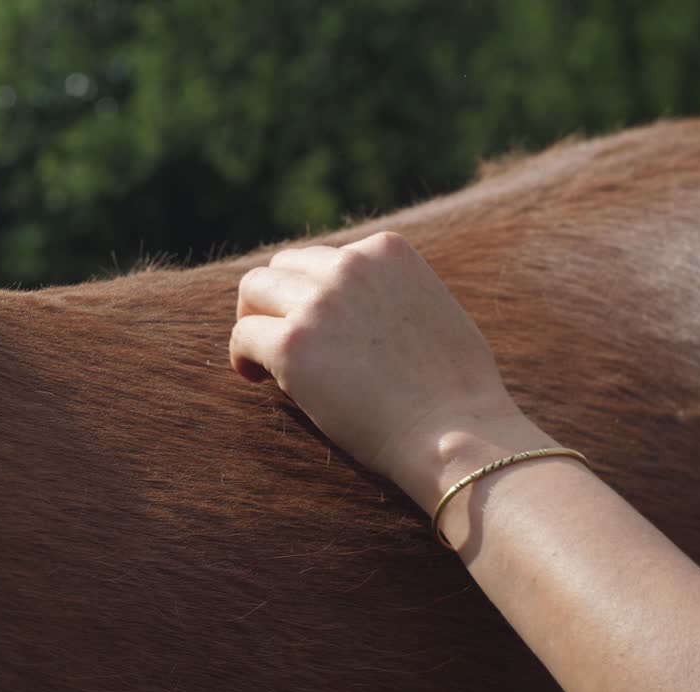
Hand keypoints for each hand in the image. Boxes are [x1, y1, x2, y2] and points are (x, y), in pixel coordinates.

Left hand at [229, 232, 535, 505]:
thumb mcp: (433, 310)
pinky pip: (244, 336)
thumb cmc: (455, 391)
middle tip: (278, 338)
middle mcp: (349, 265)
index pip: (326, 257)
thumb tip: (361, 303)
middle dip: (277, 300)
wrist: (454, 434)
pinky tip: (256, 378)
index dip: (312, 292)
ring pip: (254, 290)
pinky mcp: (291, 345)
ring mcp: (317, 304)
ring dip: (254, 320)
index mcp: (387, 250)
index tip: (316, 325)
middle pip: (283, 266)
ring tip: (262, 358)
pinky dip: (243, 357)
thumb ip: (393, 291)